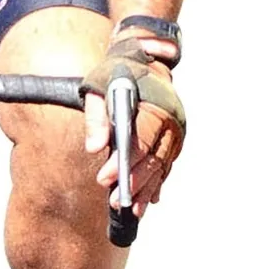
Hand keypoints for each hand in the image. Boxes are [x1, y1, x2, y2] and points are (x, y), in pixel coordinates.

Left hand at [81, 40, 185, 217]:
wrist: (145, 58)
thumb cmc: (118, 73)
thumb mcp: (100, 87)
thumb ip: (97, 118)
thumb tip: (93, 148)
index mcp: (155, 105)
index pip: (139, 140)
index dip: (123, 162)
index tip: (104, 178)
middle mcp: (170, 121)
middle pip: (154, 158)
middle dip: (134, 182)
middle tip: (114, 201)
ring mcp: (175, 132)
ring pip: (162, 166)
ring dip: (147, 190)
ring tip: (131, 210)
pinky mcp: (173, 140)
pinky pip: (166, 165)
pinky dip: (157, 184)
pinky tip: (147, 201)